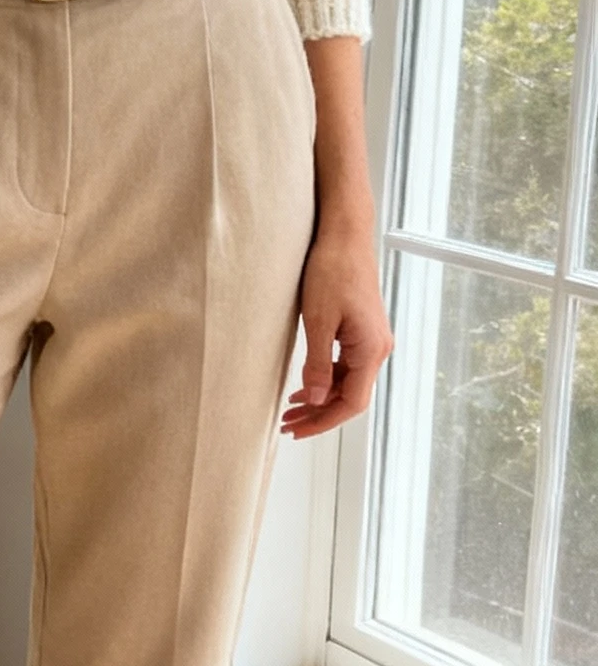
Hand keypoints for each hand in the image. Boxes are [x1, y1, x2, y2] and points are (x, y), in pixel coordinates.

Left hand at [281, 213, 393, 439]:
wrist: (345, 235)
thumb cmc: (332, 270)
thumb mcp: (318, 321)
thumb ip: (318, 365)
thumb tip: (317, 400)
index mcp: (371, 350)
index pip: (352, 403)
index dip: (324, 422)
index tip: (297, 430)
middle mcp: (377, 349)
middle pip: (350, 397)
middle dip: (319, 414)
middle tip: (287, 425)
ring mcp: (372, 340)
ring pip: (348, 383)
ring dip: (321, 399)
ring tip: (291, 410)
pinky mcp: (363, 331)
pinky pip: (346, 366)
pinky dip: (326, 380)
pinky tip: (306, 386)